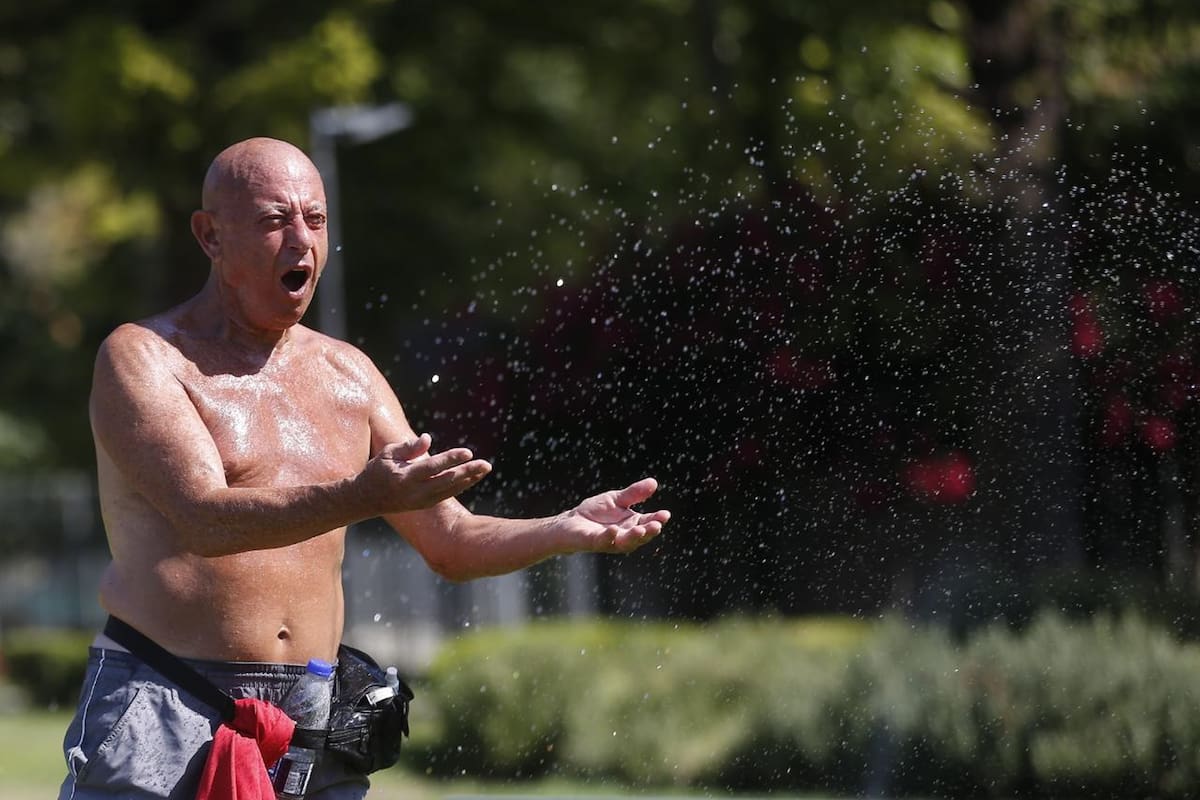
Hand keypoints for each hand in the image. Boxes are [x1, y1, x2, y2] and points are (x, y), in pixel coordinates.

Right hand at [359, 434, 492, 512]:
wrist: (365, 500)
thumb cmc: (377, 470)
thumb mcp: (387, 454)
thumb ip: (408, 447)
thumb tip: (428, 438)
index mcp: (404, 478)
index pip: (432, 467)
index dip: (451, 459)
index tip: (468, 452)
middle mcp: (414, 492)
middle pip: (446, 481)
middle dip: (468, 472)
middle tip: (486, 464)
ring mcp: (420, 501)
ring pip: (450, 490)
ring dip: (469, 479)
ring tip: (486, 469)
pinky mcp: (424, 504)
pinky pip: (447, 494)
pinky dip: (461, 485)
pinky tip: (473, 476)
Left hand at [566, 477, 670, 553]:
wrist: (571, 522)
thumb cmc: (595, 513)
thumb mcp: (617, 499)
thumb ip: (634, 494)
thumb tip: (654, 482)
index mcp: (632, 524)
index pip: (648, 522)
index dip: (657, 519)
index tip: (665, 514)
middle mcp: (624, 536)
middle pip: (640, 536)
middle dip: (649, 532)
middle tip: (657, 525)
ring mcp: (610, 541)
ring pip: (625, 542)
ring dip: (634, 537)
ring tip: (641, 530)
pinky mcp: (593, 542)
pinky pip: (603, 541)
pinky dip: (609, 536)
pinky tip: (614, 530)